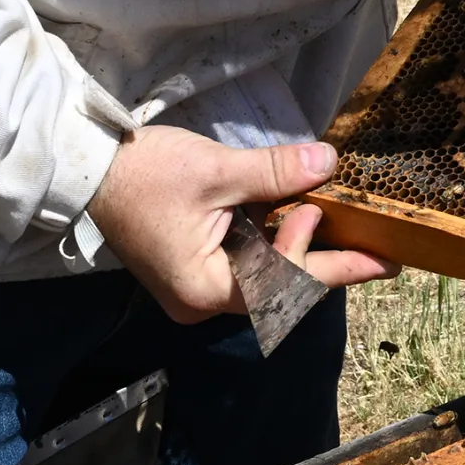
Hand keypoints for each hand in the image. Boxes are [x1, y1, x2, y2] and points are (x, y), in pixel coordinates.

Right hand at [84, 124, 397, 324]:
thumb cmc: (145, 173)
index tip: (359, 239)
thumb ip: (275, 173)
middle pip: (280, 288)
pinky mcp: (194, 265)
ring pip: (265, 275)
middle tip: (376, 250)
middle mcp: (203, 300)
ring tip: (344, 227)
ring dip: (300, 249)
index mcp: (207, 289)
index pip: (285, 286)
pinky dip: (274, 241)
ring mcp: (197, 286)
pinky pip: (246, 261)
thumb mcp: (217, 170)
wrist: (88, 168)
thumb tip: (330, 164)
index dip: (330, 264)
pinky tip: (299, 216)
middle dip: (325, 262)